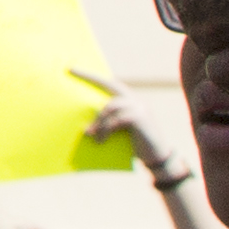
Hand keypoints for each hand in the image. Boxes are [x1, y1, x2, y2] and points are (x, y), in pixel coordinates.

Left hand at [78, 82, 192, 187]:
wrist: (158, 159)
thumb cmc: (135, 145)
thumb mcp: (119, 131)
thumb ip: (108, 121)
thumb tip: (83, 122)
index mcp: (129, 100)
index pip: (110, 83)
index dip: (92, 75)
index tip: (72, 69)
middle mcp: (136, 100)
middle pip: (110, 84)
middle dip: (90, 77)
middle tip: (70, 71)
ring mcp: (140, 107)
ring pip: (110, 107)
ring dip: (97, 121)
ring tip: (88, 134)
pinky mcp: (140, 118)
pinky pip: (116, 120)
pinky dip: (105, 130)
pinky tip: (99, 140)